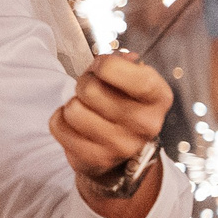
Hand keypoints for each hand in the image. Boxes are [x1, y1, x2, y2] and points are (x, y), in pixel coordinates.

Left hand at [51, 52, 172, 180]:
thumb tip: (120, 57)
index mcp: (159, 97)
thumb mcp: (133, 81)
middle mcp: (146, 124)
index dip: (106, 65)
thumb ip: (124, 64)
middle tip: (91, 91)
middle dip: (84, 84)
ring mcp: (121, 146)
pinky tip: (76, 125)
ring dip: (72, 104)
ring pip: (73, 109)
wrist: (122, 154)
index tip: (101, 67)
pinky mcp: (95, 160)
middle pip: (90, 89)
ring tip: (86, 109)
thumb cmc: (124, 106)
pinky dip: (60, 120)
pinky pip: (58, 126)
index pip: (130, 75)